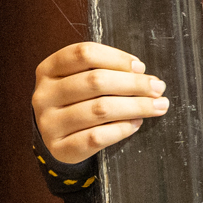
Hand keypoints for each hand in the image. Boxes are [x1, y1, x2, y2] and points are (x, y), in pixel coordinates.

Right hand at [32, 41, 168, 164]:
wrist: (56, 140)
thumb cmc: (76, 103)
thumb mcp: (80, 80)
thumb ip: (104, 71)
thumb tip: (141, 73)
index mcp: (48, 69)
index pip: (84, 53)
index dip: (116, 58)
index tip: (140, 67)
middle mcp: (44, 95)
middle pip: (95, 81)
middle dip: (133, 84)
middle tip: (158, 88)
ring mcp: (49, 124)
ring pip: (99, 110)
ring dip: (135, 106)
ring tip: (158, 106)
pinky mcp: (60, 148)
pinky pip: (97, 137)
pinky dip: (122, 129)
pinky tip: (136, 123)